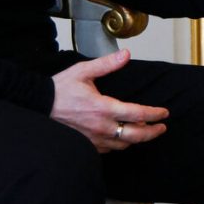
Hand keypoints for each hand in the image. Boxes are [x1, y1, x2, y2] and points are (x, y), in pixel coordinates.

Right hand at [51, 50, 168, 151]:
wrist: (39, 106)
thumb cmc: (60, 89)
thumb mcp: (83, 71)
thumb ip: (107, 64)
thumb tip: (125, 54)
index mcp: (103, 108)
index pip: (137, 114)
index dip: (154, 114)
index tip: (164, 113)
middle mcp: (101, 127)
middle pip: (136, 135)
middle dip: (153, 132)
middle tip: (161, 127)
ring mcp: (95, 139)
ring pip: (124, 144)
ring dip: (136, 138)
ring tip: (143, 130)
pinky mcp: (88, 145)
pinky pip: (110, 149)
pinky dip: (120, 143)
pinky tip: (123, 136)